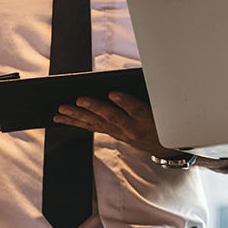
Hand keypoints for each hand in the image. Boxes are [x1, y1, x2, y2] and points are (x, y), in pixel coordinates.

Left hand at [54, 92, 170, 156]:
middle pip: (111, 117)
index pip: (136, 109)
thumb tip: (129, 80)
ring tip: (62, 110)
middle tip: (78, 101)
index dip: (125, 101)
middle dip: (94, 108)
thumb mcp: (163, 108)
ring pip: (97, 124)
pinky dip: (77, 123)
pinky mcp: (114, 135)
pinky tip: (63, 119)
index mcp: (147, 119)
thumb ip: (148, 95)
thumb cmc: (164, 121)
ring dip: (78, 117)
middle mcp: (132, 129)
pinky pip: (93, 128)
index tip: (113, 93)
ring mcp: (121, 134)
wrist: (165, 147)